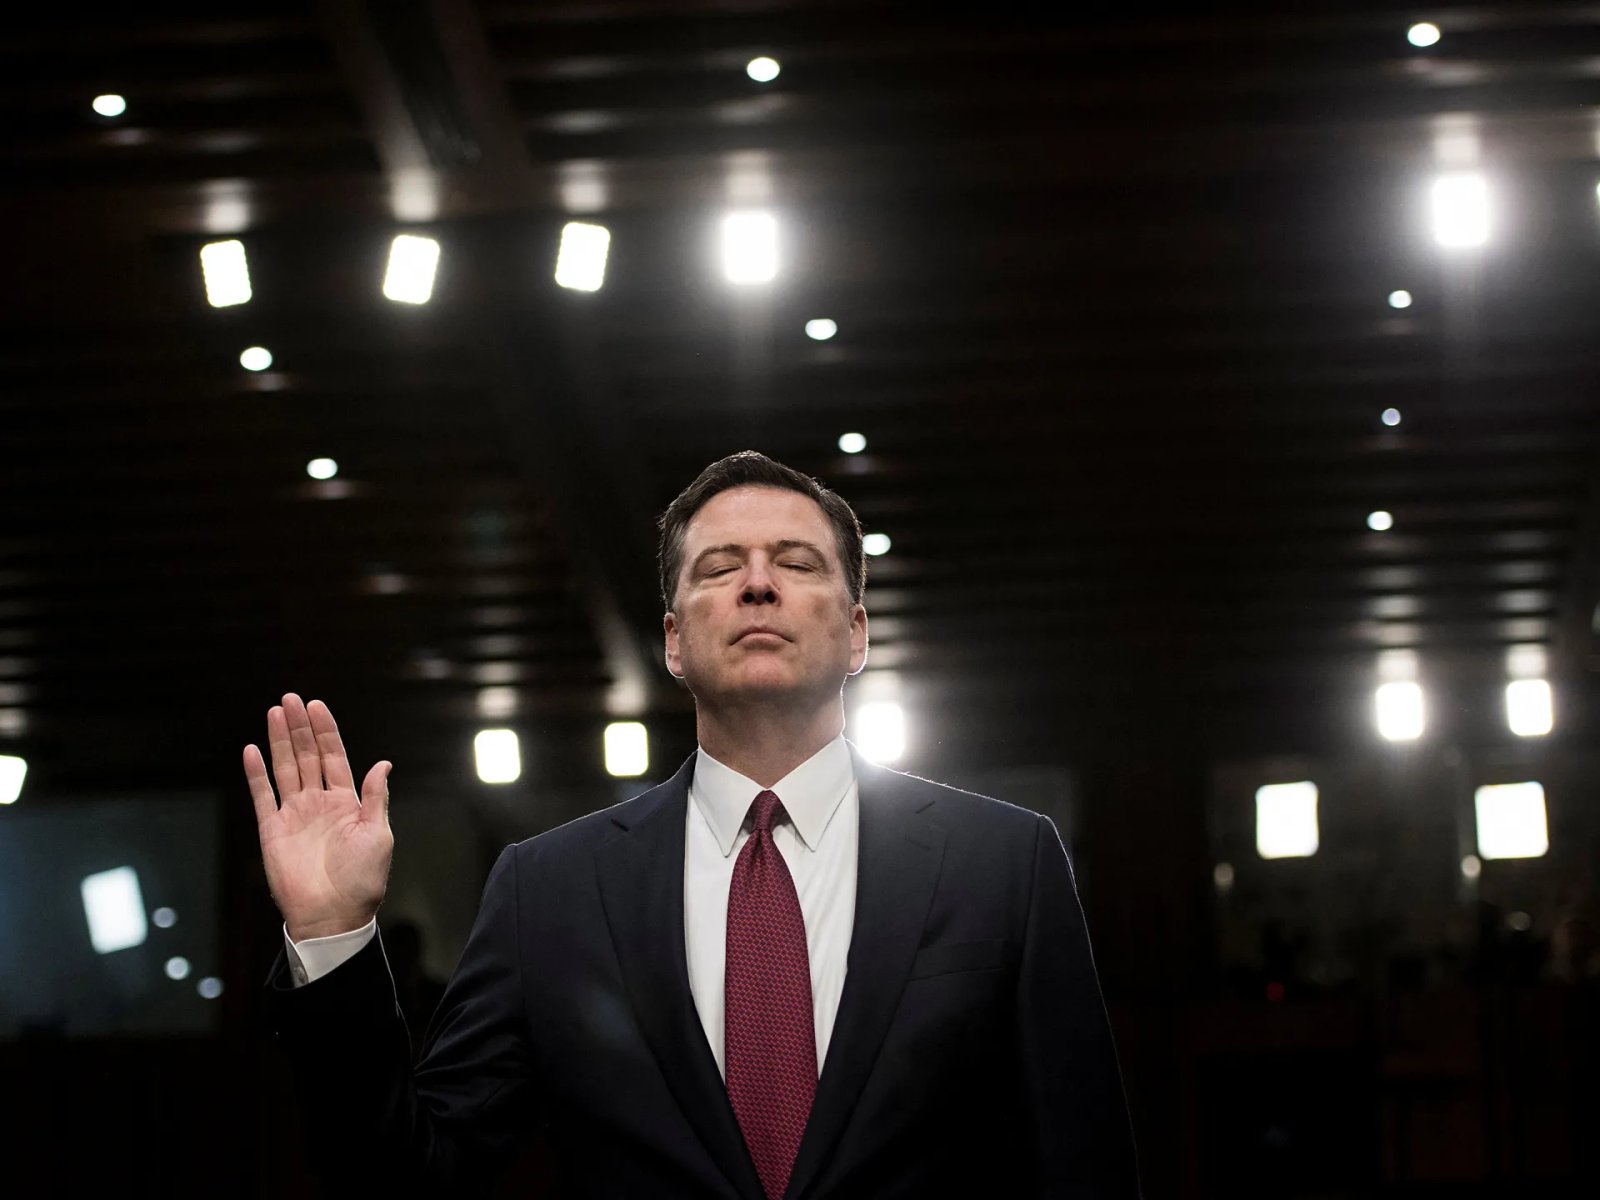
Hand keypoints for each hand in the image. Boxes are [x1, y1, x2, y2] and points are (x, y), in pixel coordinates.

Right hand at [244, 693, 393, 941]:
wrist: (333, 916)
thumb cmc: (363, 880)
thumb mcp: (379, 834)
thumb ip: (376, 797)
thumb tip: (383, 764)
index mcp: (347, 802)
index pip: (334, 757)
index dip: (326, 731)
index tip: (317, 705)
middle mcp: (319, 804)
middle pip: (307, 756)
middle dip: (300, 727)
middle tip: (291, 698)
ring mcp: (294, 815)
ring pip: (285, 769)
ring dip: (279, 741)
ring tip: (274, 712)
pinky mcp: (272, 831)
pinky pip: (262, 797)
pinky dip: (256, 774)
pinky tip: (252, 750)